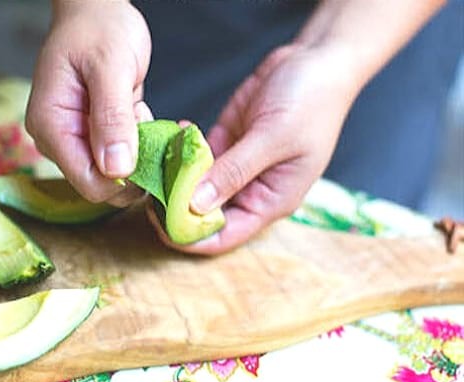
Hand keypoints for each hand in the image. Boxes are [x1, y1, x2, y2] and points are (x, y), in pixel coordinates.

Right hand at [25, 0, 151, 206]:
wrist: (98, 11)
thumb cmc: (98, 28)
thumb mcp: (109, 66)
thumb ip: (112, 117)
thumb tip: (117, 169)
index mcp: (51, 126)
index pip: (87, 181)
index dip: (123, 182)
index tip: (153, 160)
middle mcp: (60, 138)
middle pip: (101, 182)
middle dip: (136, 168)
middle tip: (155, 133)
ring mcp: (78, 137)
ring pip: (116, 172)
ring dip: (141, 154)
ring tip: (144, 115)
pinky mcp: (97, 134)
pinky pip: (123, 155)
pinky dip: (141, 143)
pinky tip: (143, 115)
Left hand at [148, 44, 361, 253]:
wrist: (315, 61)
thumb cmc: (311, 103)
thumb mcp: (273, 138)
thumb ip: (234, 171)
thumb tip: (196, 204)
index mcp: (271, 201)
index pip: (225, 236)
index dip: (191, 238)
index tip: (160, 225)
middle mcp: (251, 190)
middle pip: (205, 215)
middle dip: (175, 208)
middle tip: (148, 191)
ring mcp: (236, 167)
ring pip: (196, 186)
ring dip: (174, 178)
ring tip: (154, 162)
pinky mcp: (225, 143)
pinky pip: (196, 157)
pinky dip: (182, 150)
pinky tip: (174, 133)